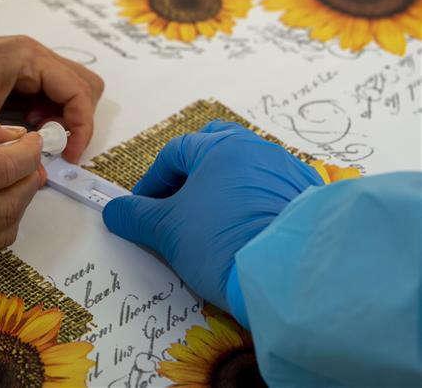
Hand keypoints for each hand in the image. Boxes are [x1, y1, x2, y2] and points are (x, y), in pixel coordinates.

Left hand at [0, 5, 103, 162]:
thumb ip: (2, 143)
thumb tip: (30, 166)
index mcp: (26, 58)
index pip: (78, 92)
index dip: (80, 127)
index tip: (67, 155)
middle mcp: (32, 56)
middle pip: (85, 86)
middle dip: (77, 122)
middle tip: (57, 150)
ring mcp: (27, 64)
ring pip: (71, 91)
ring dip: (63, 119)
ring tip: (38, 144)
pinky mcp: (19, 75)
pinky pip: (50, 95)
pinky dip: (48, 117)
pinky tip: (25, 136)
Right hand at [102, 120, 322, 312]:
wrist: (291, 274)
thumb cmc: (221, 241)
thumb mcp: (167, 231)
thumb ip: (136, 217)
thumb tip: (114, 211)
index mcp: (219, 148)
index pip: (173, 154)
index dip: (152, 182)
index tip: (143, 209)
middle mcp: (255, 149)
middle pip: (213, 147)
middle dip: (190, 171)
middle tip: (178, 202)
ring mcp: (286, 170)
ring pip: (244, 166)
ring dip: (222, 185)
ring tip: (211, 218)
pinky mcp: (307, 196)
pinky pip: (271, 187)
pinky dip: (251, 201)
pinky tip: (245, 228)